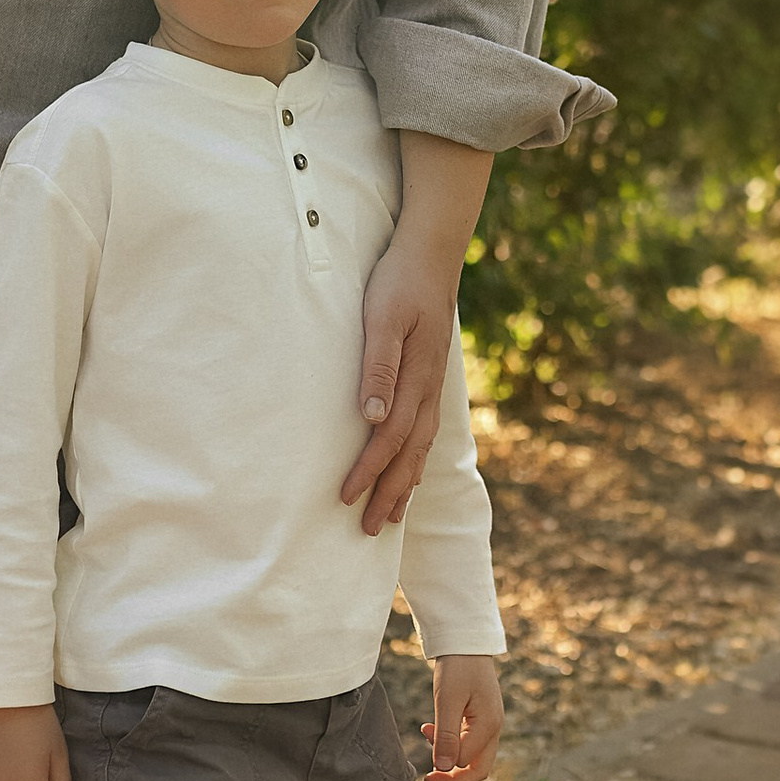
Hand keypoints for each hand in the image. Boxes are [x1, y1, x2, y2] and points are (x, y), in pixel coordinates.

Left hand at [342, 133, 492, 533]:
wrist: (431, 251)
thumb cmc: (399, 282)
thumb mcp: (382, 319)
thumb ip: (378, 367)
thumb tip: (371, 419)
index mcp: (416, 379)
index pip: (390, 438)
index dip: (368, 471)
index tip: (346, 499)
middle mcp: (429, 388)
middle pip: (411, 453)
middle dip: (389, 492)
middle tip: (370, 530)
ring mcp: (434, 383)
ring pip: (422, 446)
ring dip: (405, 481)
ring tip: (392, 513)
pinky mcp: (431, 374)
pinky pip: (426, 429)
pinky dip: (417, 457)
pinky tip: (410, 466)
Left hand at [422, 656, 501, 780]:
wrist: (466, 641)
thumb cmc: (457, 667)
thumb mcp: (447, 700)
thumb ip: (446, 735)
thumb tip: (445, 768)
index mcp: (489, 725)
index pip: (468, 763)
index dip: (447, 773)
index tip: (425, 776)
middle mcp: (494, 728)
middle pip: (479, 768)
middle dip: (455, 779)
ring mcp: (489, 723)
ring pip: (474, 757)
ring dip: (451, 762)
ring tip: (428, 756)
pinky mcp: (480, 718)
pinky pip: (469, 742)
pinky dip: (451, 745)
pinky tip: (430, 731)